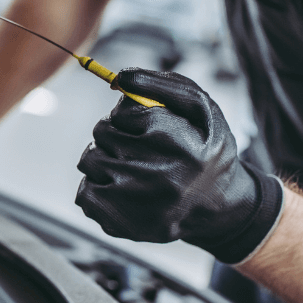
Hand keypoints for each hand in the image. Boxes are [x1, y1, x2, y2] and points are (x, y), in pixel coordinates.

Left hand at [75, 68, 282, 263]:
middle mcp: (160, 178)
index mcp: (181, 145)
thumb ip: (162, 85)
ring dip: (103, 157)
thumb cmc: (205, 148)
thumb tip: (121, 77)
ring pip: (89, 160)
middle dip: (114, 132)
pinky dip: (96, 186)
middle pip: (102, 132)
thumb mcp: (200, 108)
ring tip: (130, 166)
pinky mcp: (122, 224)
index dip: (129, 113)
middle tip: (137, 145)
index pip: (124, 112)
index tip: (144, 123)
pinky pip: (84, 193)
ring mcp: (138, 205)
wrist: (218, 206)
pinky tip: (120, 188)